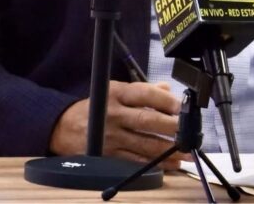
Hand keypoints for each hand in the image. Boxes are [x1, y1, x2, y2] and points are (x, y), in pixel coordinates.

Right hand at [49, 81, 188, 169]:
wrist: (64, 127)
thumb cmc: (96, 107)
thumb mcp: (114, 91)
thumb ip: (143, 90)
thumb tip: (167, 90)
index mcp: (116, 93)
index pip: (145, 94)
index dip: (165, 100)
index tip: (182, 106)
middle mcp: (114, 114)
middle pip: (147, 120)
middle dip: (172, 126)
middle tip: (189, 130)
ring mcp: (112, 136)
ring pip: (145, 143)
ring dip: (169, 149)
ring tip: (187, 151)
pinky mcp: (110, 154)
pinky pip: (137, 160)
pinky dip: (156, 163)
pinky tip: (170, 163)